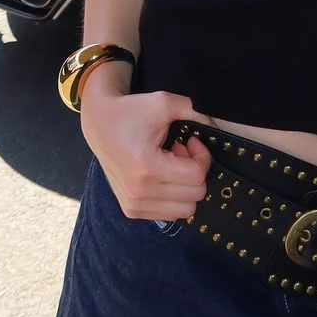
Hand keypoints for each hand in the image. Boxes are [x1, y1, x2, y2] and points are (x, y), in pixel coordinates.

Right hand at [81, 82, 214, 221]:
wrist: (99, 124)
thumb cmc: (132, 111)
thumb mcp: (165, 102)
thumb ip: (195, 112)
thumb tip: (216, 129)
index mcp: (147, 167)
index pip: (197, 177)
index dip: (202, 156)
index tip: (190, 140)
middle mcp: (139, 193)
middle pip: (195, 196)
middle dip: (194, 171)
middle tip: (180, 151)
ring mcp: (134, 205)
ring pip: (185, 211)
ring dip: (184, 186)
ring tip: (171, 164)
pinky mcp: (131, 211)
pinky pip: (170, 214)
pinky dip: (174, 197)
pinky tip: (162, 176)